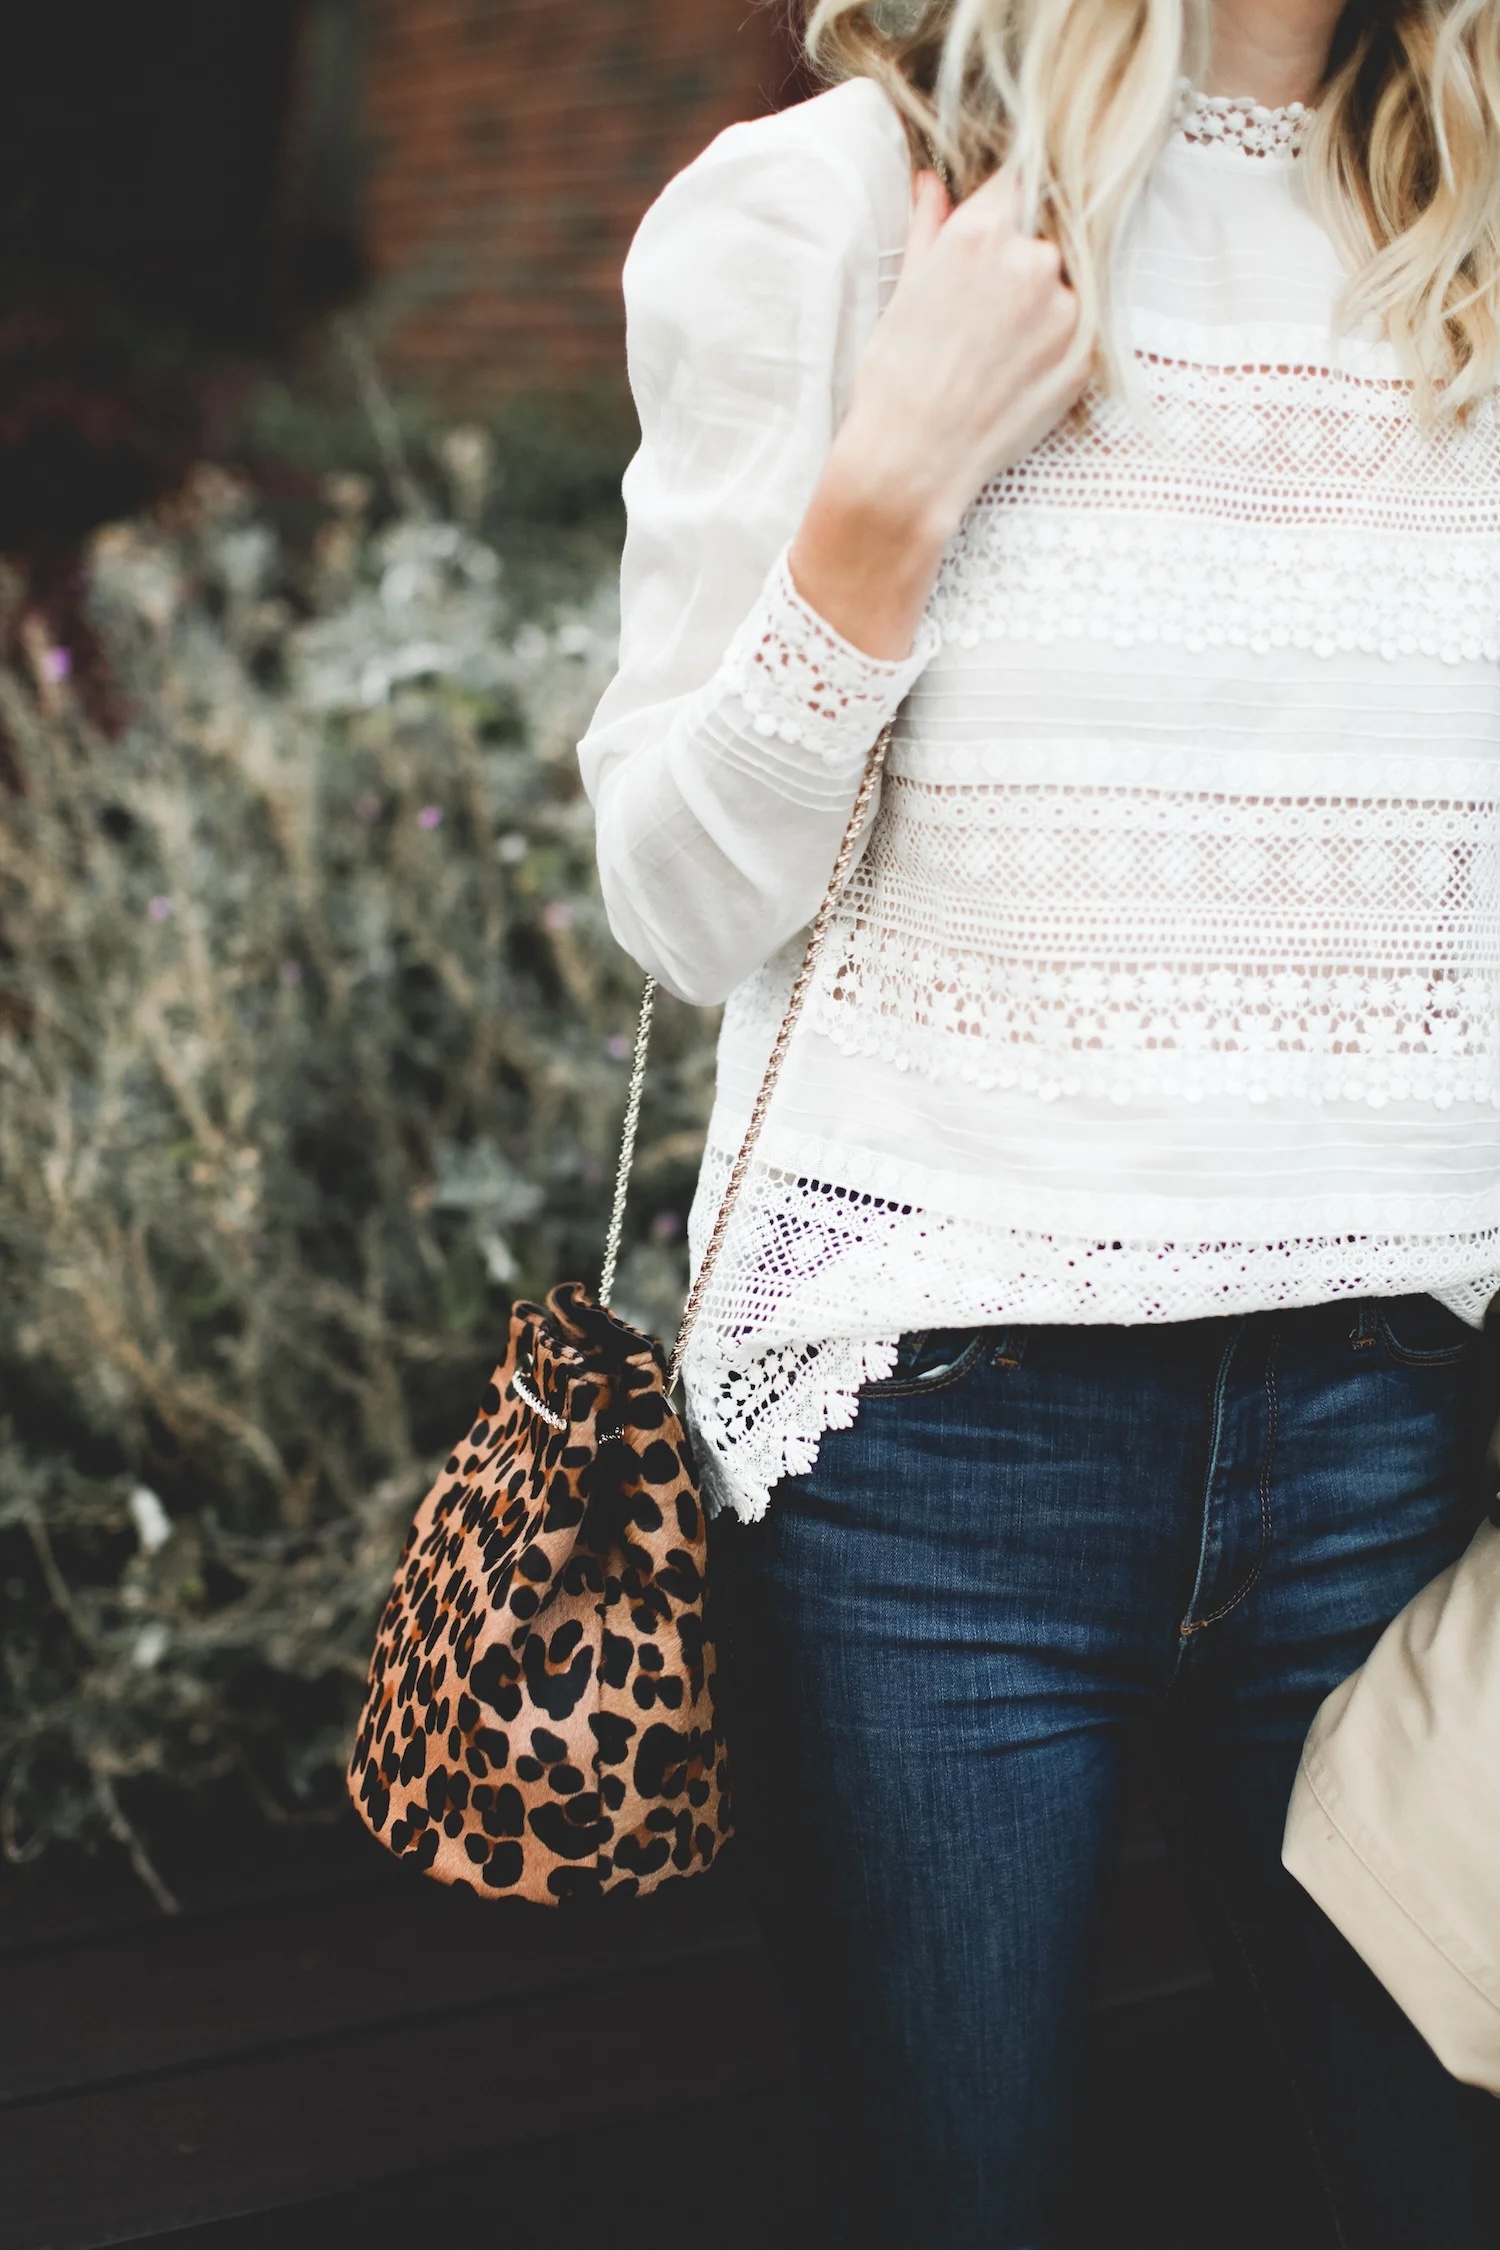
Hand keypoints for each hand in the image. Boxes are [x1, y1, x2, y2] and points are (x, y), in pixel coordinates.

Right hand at [789, 168, 1086, 659]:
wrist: (912, 460)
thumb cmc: (895, 377)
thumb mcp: (905, 291)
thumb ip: (930, 228)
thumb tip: (932, 184)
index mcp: (983, 232)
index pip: (1016, 182)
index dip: (1002, 209)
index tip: (991, 235)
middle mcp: (1032, 259)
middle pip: (1041, 237)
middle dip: (1018, 263)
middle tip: (982, 315)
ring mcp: (1065, 309)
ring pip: (1060, 287)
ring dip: (1038, 307)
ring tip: (994, 354)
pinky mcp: (1084, 356)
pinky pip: (1075, 334)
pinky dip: (1051, 349)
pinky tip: (1011, 378)